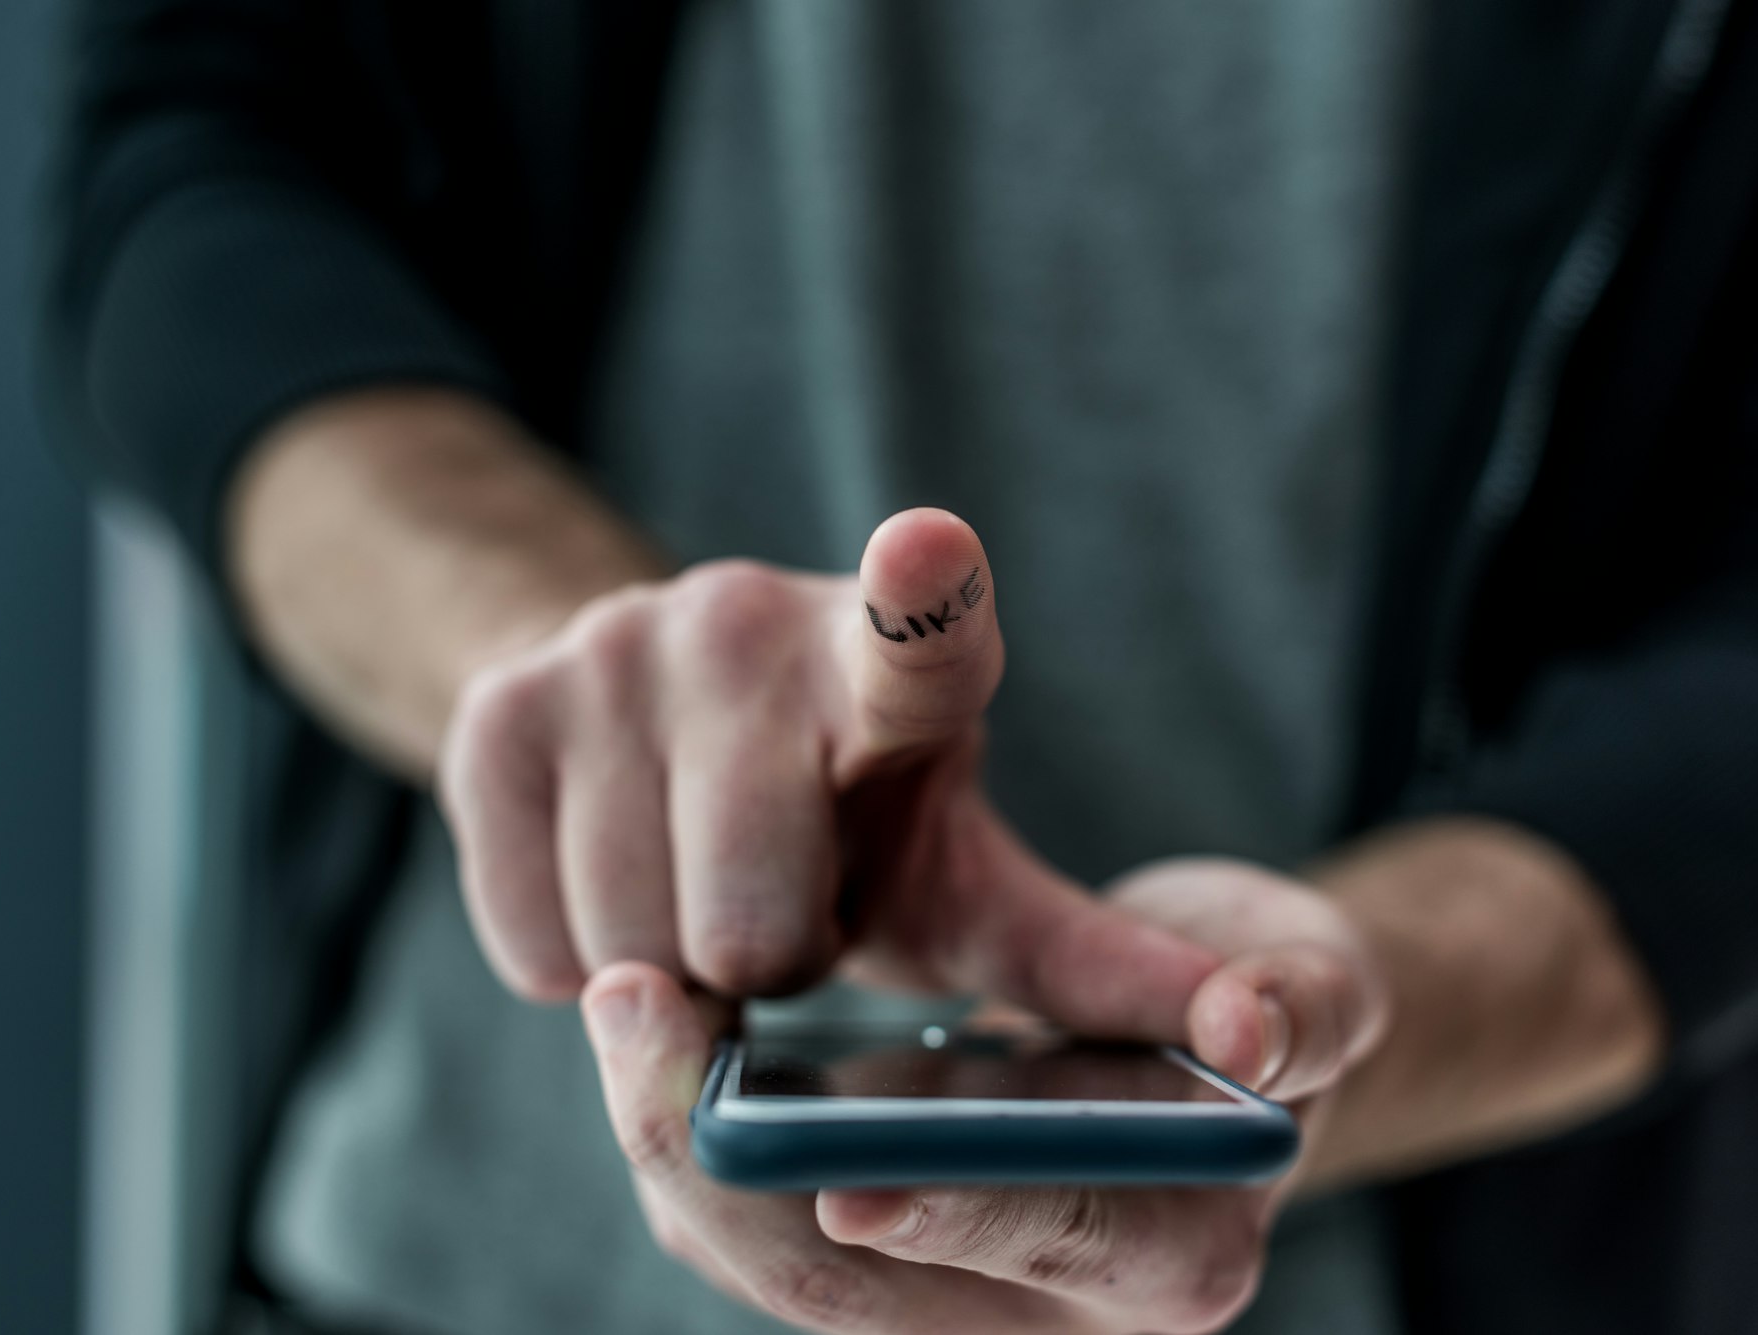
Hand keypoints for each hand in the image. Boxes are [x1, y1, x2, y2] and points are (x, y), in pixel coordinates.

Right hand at [438, 507, 1218, 1039]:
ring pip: (630, 949)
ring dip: (669, 969)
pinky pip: (530, 942)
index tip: (929, 547)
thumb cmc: (849, 828)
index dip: (923, 592)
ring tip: (702, 885)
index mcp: (902, 662)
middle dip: (771, 967)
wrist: (653, 725)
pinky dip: (574, 953)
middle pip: (754, 928)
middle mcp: (747, 621)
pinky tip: (615, 877)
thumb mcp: (972, 889)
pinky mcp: (499, 706)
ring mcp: (610, 650)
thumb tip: (1258, 1051)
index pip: (921, 624)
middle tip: (784, 903)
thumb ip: (1098, 968)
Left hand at [581, 858, 1389, 1333]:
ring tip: (624, 1002)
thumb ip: (1308, 1000)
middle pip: (855, 1285)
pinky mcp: (869, 1251)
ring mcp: (942, 1293)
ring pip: (774, 1262)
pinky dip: (695, 1135)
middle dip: (731, 1162)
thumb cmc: (1258, 997)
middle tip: (642, 1010)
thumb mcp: (1311, 977)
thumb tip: (1258, 1028)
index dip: (956, 1217)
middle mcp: (1046, 1311)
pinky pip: (753, 1224)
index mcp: (1171, 1256)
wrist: (1197, 1038)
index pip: (1051, 1241)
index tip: (850, 1182)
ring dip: (680, 1142)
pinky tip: (652, 1030)